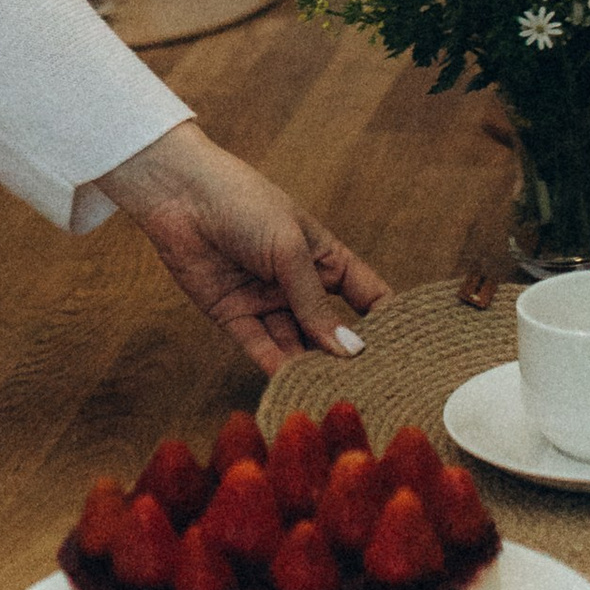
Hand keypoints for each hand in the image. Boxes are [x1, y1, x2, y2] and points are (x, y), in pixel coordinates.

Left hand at [102, 120, 390, 371]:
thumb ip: (315, 303)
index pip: (367, 295)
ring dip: (314, 368)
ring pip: (297, 344)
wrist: (179, 194)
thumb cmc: (243, 204)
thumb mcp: (289, 250)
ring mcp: (266, 301)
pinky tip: (297, 387)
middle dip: (348, 358)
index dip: (387, 322)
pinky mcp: (233, 315)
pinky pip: (262, 348)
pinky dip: (278, 368)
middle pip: (330, 329)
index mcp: (324, 257)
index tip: (410, 355)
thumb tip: (350, 351)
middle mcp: (298, 284)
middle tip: (371, 390)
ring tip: (335, 395)